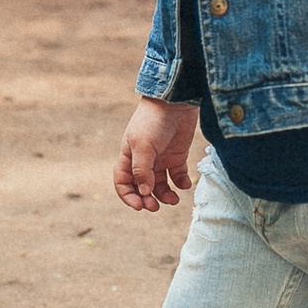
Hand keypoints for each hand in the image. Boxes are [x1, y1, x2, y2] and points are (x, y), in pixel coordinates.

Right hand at [115, 97, 199, 211]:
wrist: (176, 101)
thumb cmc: (153, 120)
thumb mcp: (143, 145)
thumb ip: (142, 170)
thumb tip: (144, 192)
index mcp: (129, 156)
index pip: (123, 182)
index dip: (128, 196)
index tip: (140, 205)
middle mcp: (144, 160)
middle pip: (142, 187)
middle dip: (147, 199)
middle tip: (155, 206)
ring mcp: (161, 158)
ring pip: (160, 185)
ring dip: (164, 195)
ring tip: (173, 199)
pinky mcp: (177, 156)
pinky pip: (177, 176)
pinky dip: (181, 183)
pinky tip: (184, 185)